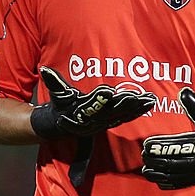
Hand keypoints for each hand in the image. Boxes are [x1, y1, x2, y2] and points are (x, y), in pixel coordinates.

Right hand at [31, 67, 155, 138]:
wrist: (61, 126)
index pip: (91, 105)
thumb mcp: (56, 94)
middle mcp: (94, 120)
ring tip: (149, 99)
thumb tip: (45, 69)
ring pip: (122, 115)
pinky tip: (149, 102)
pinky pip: (127, 117)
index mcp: (81, 113)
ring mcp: (104, 123)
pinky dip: (138, 110)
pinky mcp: (111, 122)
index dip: (99, 99)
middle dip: (125, 104)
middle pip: (111, 112)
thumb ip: (53, 81)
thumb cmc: (60, 106)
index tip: (108, 91)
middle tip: (137, 96)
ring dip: (136, 108)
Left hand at [141, 87, 194, 189]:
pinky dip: (172, 183)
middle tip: (144, 159)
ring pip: (180, 176)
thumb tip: (183, 93)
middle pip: (177, 164)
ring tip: (147, 172)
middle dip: (159, 162)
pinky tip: (159, 182)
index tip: (148, 146)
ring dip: (162, 175)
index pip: (180, 147)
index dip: (163, 147)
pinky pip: (186, 183)